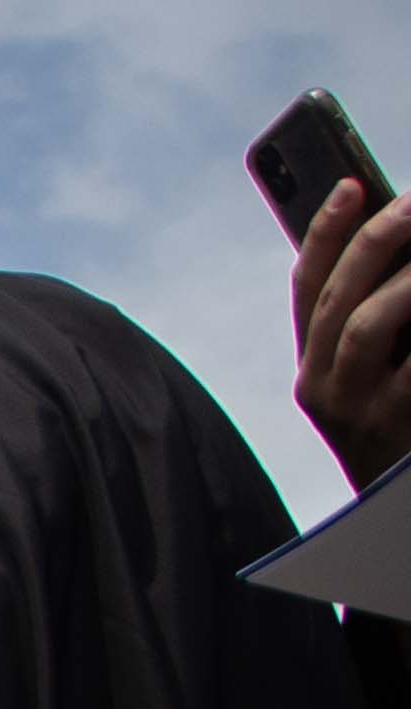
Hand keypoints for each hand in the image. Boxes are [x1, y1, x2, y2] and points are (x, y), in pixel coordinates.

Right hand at [295, 174, 410, 488]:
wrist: (409, 524)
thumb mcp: (385, 378)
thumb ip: (385, 324)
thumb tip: (408, 250)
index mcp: (314, 370)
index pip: (307, 288)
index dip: (325, 233)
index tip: (352, 184)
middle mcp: (322, 391)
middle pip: (339, 299)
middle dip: (375, 240)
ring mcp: (356, 413)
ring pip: (368, 326)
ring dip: (408, 278)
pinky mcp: (396, 428)